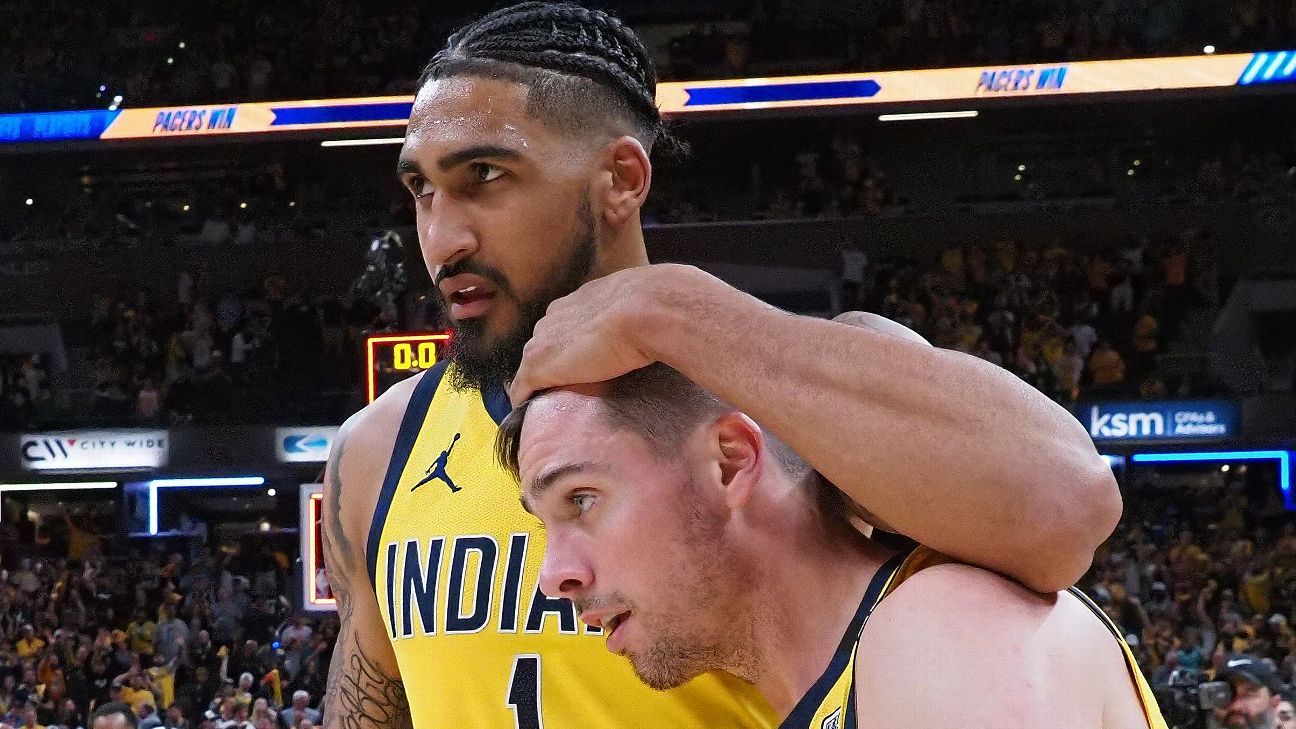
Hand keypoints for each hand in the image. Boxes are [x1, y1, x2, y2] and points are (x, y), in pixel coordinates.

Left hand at [508, 265, 700, 404]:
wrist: (649, 309)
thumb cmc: (657, 305)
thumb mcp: (643, 301)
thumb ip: (636, 312)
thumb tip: (658, 321)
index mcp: (582, 298)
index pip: (566, 322)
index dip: (570, 342)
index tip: (579, 358)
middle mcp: (556, 314)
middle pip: (544, 341)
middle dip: (551, 359)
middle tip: (566, 381)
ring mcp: (544, 340)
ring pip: (531, 363)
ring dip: (537, 378)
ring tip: (545, 398)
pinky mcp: (539, 365)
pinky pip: (521, 386)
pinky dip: (523, 398)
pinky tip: (526, 411)